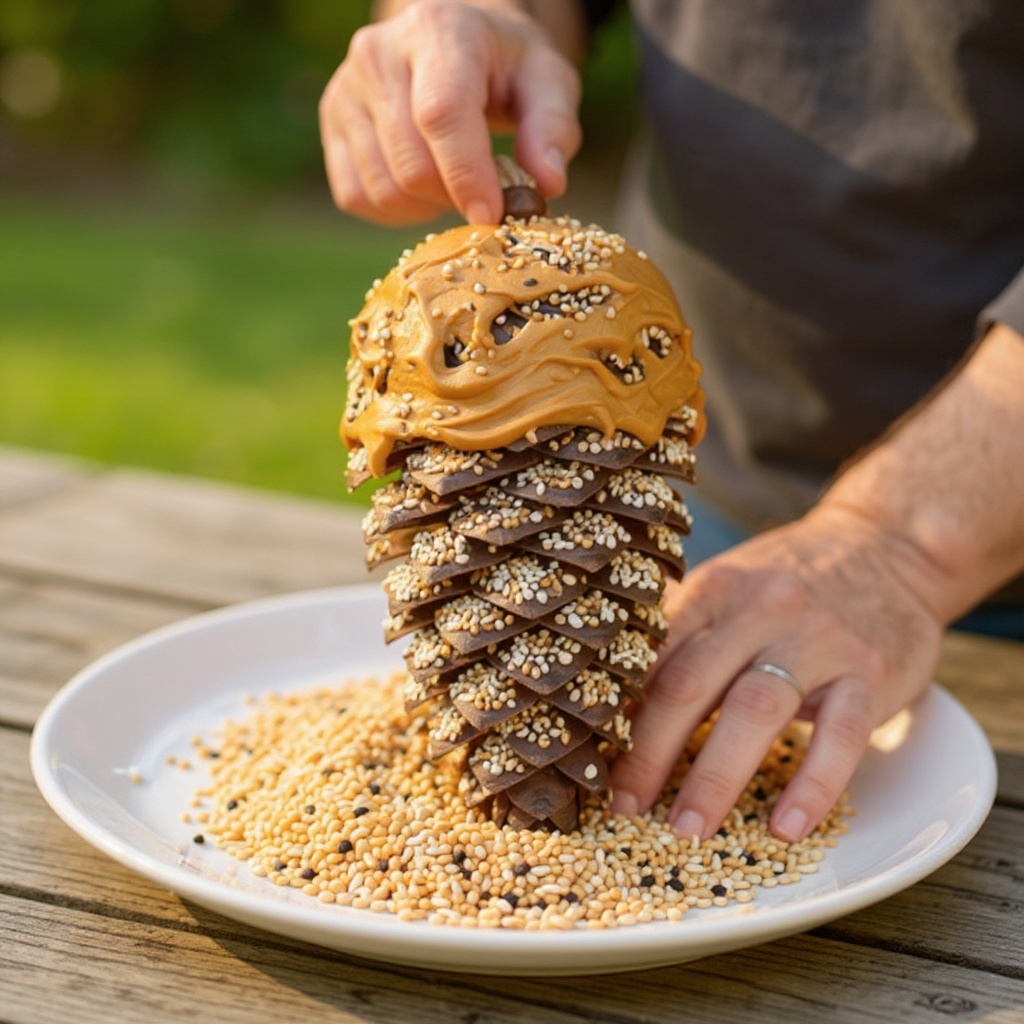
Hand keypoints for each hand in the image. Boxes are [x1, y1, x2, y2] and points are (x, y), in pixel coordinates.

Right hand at [319, 0, 581, 224]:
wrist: (455, 44)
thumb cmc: (506, 68)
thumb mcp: (547, 82)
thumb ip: (552, 129)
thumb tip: (547, 183)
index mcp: (438, 30)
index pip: (441, 115)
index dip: (467, 175)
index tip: (492, 216)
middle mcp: (378, 52)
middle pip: (411, 165)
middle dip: (454, 197)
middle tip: (485, 192)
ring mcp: (346, 88)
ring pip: (383, 188)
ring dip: (427, 207)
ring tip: (454, 181)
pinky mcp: (330, 122)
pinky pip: (357, 196)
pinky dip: (395, 210)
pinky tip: (422, 187)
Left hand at [609, 504, 944, 841]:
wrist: (888, 549)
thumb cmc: (787, 584)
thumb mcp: (728, 591)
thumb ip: (680, 636)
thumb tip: (613, 702)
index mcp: (714, 589)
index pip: (654, 657)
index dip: (619, 716)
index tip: (595, 767)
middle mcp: (761, 607)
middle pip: (692, 685)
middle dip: (651, 755)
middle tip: (625, 809)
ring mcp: (818, 639)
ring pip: (756, 710)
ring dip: (716, 777)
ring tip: (688, 829)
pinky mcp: (870, 671)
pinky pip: (841, 734)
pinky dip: (812, 785)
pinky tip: (786, 828)